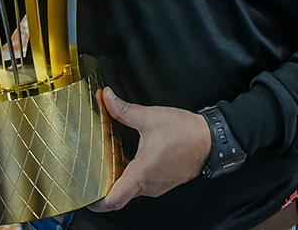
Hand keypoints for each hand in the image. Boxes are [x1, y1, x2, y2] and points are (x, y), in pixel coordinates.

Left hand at [88, 88, 211, 212]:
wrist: (212, 140)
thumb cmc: (185, 132)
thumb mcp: (150, 117)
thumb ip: (125, 110)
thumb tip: (106, 97)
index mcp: (142, 173)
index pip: (114, 200)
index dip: (96, 202)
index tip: (85, 195)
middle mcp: (149, 185)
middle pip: (119, 194)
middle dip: (105, 183)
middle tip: (93, 168)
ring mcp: (158, 186)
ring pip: (132, 188)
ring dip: (121, 177)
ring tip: (111, 160)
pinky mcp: (165, 182)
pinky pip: (144, 184)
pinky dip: (134, 174)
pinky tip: (132, 157)